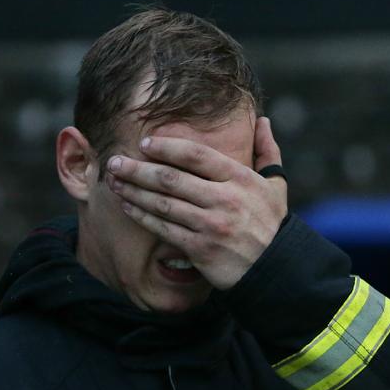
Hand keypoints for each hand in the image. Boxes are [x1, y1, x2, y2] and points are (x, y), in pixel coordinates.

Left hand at [105, 116, 287, 289]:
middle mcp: (224, 199)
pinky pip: (163, 228)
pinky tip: (126, 205)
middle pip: (171, 179)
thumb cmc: (271, 223)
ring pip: (162, 203)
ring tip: (113, 182)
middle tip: (114, 162)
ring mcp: (211, 224)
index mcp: (239, 178)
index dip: (166, 147)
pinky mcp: (200, 248)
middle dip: (138, 169)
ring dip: (133, 191)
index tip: (143, 143)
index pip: (196, 155)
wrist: (276, 268)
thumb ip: (267, 152)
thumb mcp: (276, 186)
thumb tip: (262, 121)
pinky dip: (142, 216)